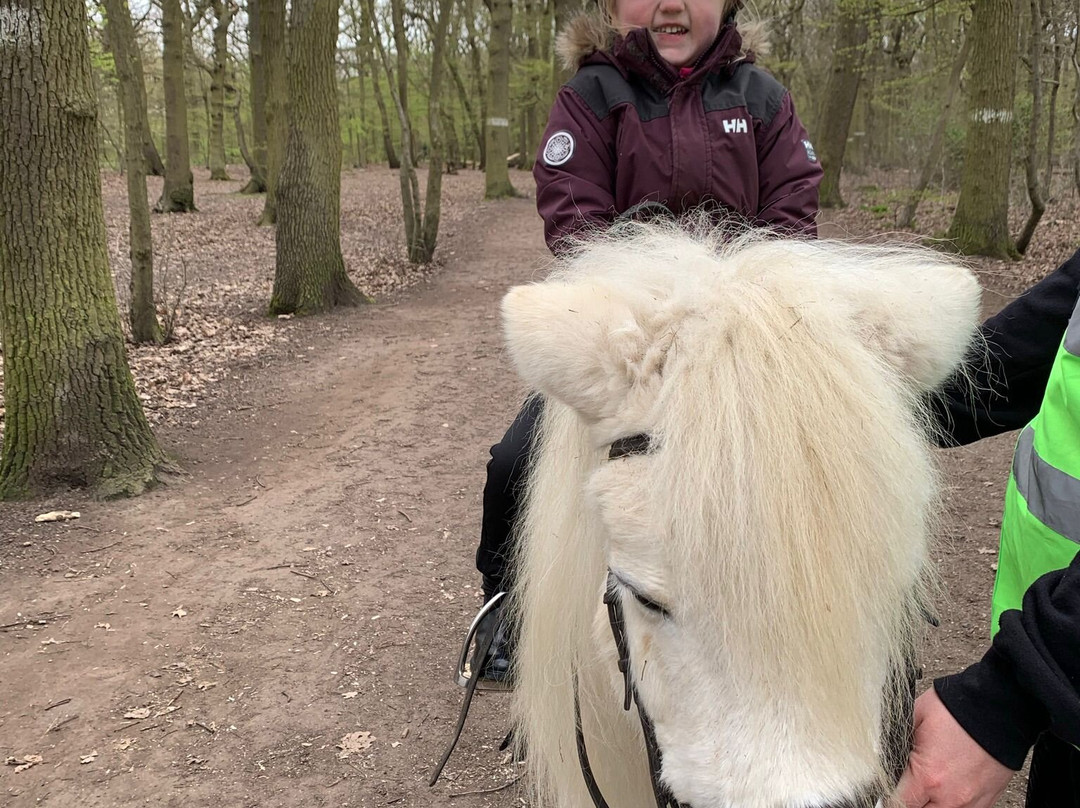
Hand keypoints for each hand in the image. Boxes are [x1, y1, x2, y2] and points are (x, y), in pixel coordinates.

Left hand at [893, 688, 1014, 807]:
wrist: (999, 707)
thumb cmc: (959, 709)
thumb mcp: (914, 716)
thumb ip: (895, 739)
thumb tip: (881, 750)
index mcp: (927, 777)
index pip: (898, 803)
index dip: (889, 796)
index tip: (889, 788)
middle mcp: (951, 796)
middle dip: (911, 802)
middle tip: (909, 786)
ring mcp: (972, 802)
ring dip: (932, 804)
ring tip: (928, 788)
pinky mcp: (988, 799)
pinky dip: (952, 804)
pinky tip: (947, 790)